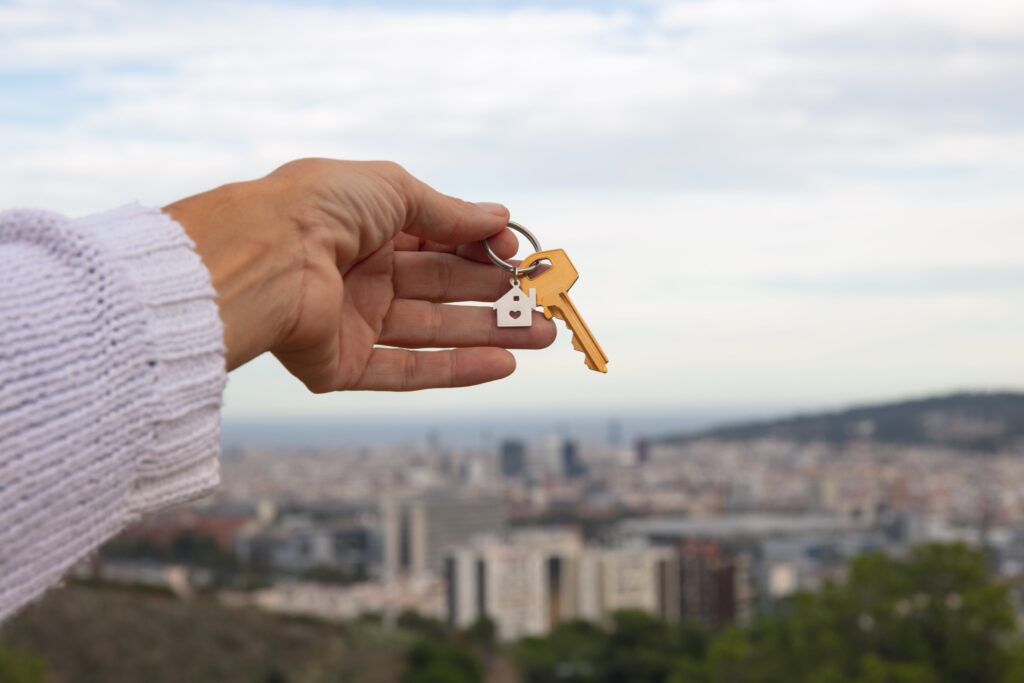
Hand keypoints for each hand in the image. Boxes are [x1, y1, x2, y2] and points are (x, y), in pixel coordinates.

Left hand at [165, 159, 555, 390]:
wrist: (260, 256)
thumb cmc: (319, 206)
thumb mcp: (395, 190)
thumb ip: (450, 213)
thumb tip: (500, 219)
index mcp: (366, 227)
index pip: (436, 241)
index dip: (479, 247)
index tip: (518, 254)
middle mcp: (360, 275)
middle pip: (442, 290)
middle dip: (496, 297)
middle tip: (545, 307)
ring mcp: (350, 322)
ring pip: (433, 332)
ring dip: (489, 334)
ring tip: (542, 336)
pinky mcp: (339, 366)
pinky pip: (405, 370)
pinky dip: (455, 369)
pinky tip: (502, 364)